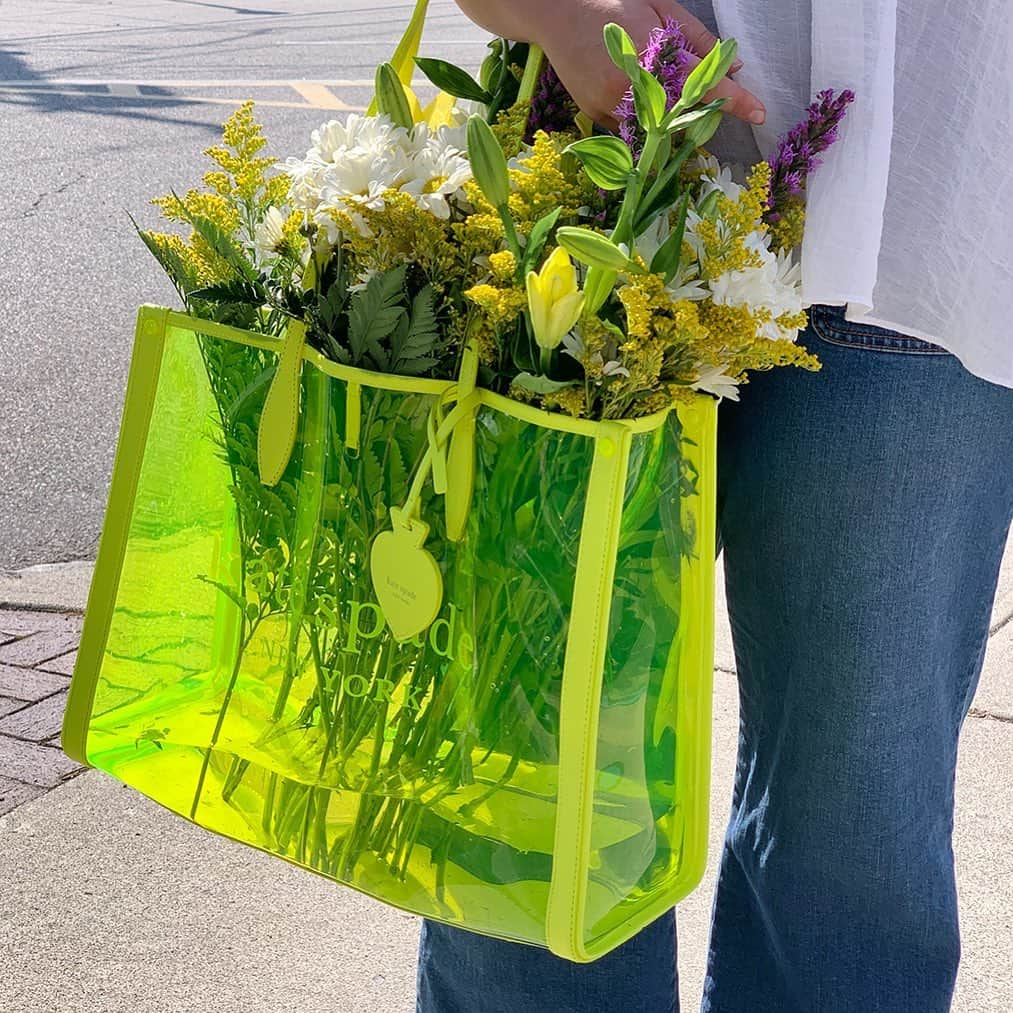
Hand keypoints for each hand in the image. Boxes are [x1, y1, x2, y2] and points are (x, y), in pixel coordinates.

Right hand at [455, 0, 764, 127]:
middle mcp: (630, 87)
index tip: (760, 112)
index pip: (704, 85)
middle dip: (698, 110)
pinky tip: (634, 93)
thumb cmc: (612, 1)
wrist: (554, 12)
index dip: (734, 100)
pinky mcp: (595, 116)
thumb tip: (734, 67)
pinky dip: (644, 118)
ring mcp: (610, 106)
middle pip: (683, 116)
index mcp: (651, 54)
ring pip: (657, 127)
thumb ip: (698, 40)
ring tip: (665, 95)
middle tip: (698, 93)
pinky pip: (632, 128)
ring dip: (672, 119)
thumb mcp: (661, 8)